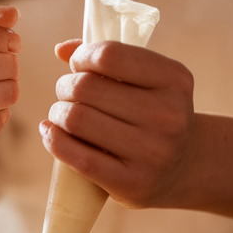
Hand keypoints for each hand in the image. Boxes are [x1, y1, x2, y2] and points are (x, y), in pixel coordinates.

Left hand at [41, 39, 195, 208]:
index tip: (77, 65)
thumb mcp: (146, 81)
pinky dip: (53, 140)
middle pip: (86, 87)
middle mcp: (168, 115)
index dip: (82, 57)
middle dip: (65, 87)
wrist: (183, 168)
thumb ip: (107, 60)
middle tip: (66, 94)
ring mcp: (152, 152)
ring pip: (76, 119)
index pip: (109, 55)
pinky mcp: (132, 183)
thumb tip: (61, 49)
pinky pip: (78, 157)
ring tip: (61, 115)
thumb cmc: (153, 115)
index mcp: (174, 80)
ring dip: (57, 113)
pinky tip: (50, 132)